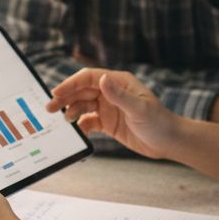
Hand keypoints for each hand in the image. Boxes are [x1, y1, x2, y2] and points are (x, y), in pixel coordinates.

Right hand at [45, 68, 182, 159]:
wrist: (168, 142)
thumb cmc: (159, 122)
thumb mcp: (139, 109)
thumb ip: (119, 95)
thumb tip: (102, 79)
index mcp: (119, 82)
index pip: (89, 78)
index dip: (71, 83)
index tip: (57, 92)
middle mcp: (111, 92)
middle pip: (82, 91)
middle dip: (65, 98)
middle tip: (50, 108)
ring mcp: (109, 107)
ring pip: (82, 105)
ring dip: (71, 111)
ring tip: (64, 121)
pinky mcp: (108, 122)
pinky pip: (88, 121)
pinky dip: (81, 126)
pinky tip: (77, 132)